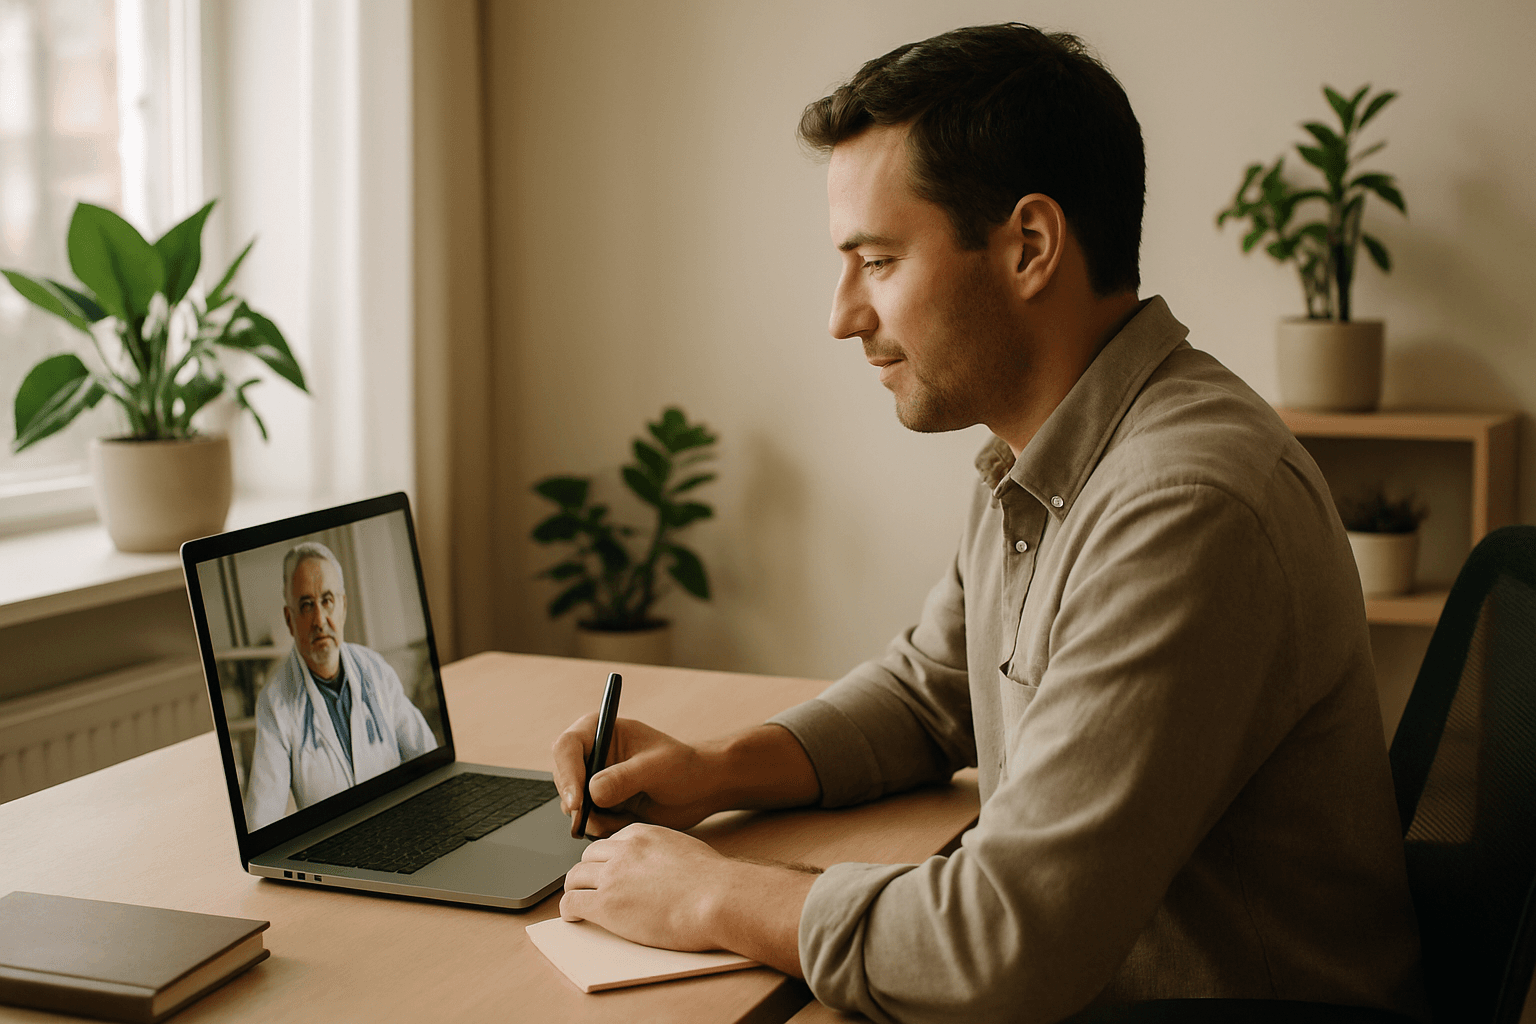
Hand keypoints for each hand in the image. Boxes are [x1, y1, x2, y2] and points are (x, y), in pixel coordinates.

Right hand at [552, 716, 722, 835]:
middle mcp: (593, 754)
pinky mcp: (600, 804)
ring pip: (572, 805)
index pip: (567, 746)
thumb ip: (624, 778)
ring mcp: (594, 780)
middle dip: (578, 802)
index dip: (567, 774)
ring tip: (627, 816)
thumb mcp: (657, 768)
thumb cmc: (684, 767)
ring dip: (594, 818)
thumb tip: (592, 792)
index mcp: (602, 730)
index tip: (578, 801)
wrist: (700, 791)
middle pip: (563, 778)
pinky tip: (629, 821)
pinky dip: (604, 828)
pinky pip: (587, 822)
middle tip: (598, 819)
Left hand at [559, 824, 729, 950]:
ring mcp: (612, 876)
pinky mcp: (606, 904)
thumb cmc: (715, 881)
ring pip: (575, 876)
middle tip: (591, 886)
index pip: (611, 841)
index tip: (607, 870)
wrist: (717, 898)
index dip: (606, 858)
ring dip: (575, 888)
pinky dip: (569, 909)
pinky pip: (572, 902)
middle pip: (589, 856)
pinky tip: (574, 916)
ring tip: (578, 900)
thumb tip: (667, 866)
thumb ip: (667, 853)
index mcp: (644, 834)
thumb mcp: (687, 850)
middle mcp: (624, 850)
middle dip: (588, 871)